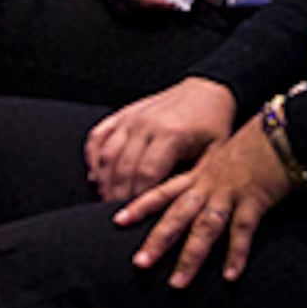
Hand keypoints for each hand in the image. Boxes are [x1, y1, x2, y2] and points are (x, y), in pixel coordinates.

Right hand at [85, 76, 236, 207]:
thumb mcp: (214, 156)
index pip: (146, 173)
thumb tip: (174, 207)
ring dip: (103, 182)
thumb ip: (192, 180)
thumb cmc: (212, 127)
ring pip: (106, 155)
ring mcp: (130, 118)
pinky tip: (96, 176)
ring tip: (105, 201)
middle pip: (122, 167)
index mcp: (171, 134)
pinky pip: (97, 138)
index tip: (135, 216)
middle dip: (117, 195)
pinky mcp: (121, 115)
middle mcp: (145, 124)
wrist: (206, 91)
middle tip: (118, 216)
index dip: (138, 198)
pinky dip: (92, 159)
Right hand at [89, 0, 183, 8]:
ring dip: (141, 9)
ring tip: (161, 2)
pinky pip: (120, 3)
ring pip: (118, 6)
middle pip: (118, 0)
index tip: (167, 4)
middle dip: (145, 8)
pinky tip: (152, 0)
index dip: (145, 0)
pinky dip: (138, 6)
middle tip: (168, 5)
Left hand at [113, 117, 292, 287]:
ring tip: (177, 283)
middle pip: (176, 216)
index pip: (161, 192)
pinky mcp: (255, 201)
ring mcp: (229, 195)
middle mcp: (207, 187)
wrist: (280, 134)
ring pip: (205, 228)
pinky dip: (236, 254)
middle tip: (139, 264)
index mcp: (197, 177)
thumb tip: (191, 196)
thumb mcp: (219, 160)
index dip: (139, 206)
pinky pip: (243, 231)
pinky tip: (229, 276)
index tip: (117, 221)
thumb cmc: (251, 148)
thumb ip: (204, 178)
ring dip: (190, 257)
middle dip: (157, 241)